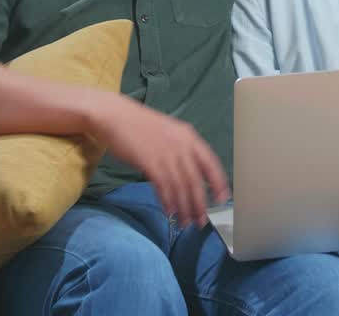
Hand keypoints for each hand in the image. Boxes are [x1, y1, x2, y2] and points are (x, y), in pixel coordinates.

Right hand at [94, 95, 229, 227]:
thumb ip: (182, 150)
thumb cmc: (139, 125)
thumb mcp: (169, 132)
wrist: (115, 116)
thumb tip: (189, 174)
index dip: (219, 183)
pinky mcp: (149, 161)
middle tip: (200, 221)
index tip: (223, 199)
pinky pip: (163, 186)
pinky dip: (168, 201)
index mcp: (189, 136)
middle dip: (199, 204)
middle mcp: (181, 145)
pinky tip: (169, 211)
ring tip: (184, 222)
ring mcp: (166, 153)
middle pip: (195, 180)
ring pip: (180, 187)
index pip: (211, 163)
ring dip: (183, 208)